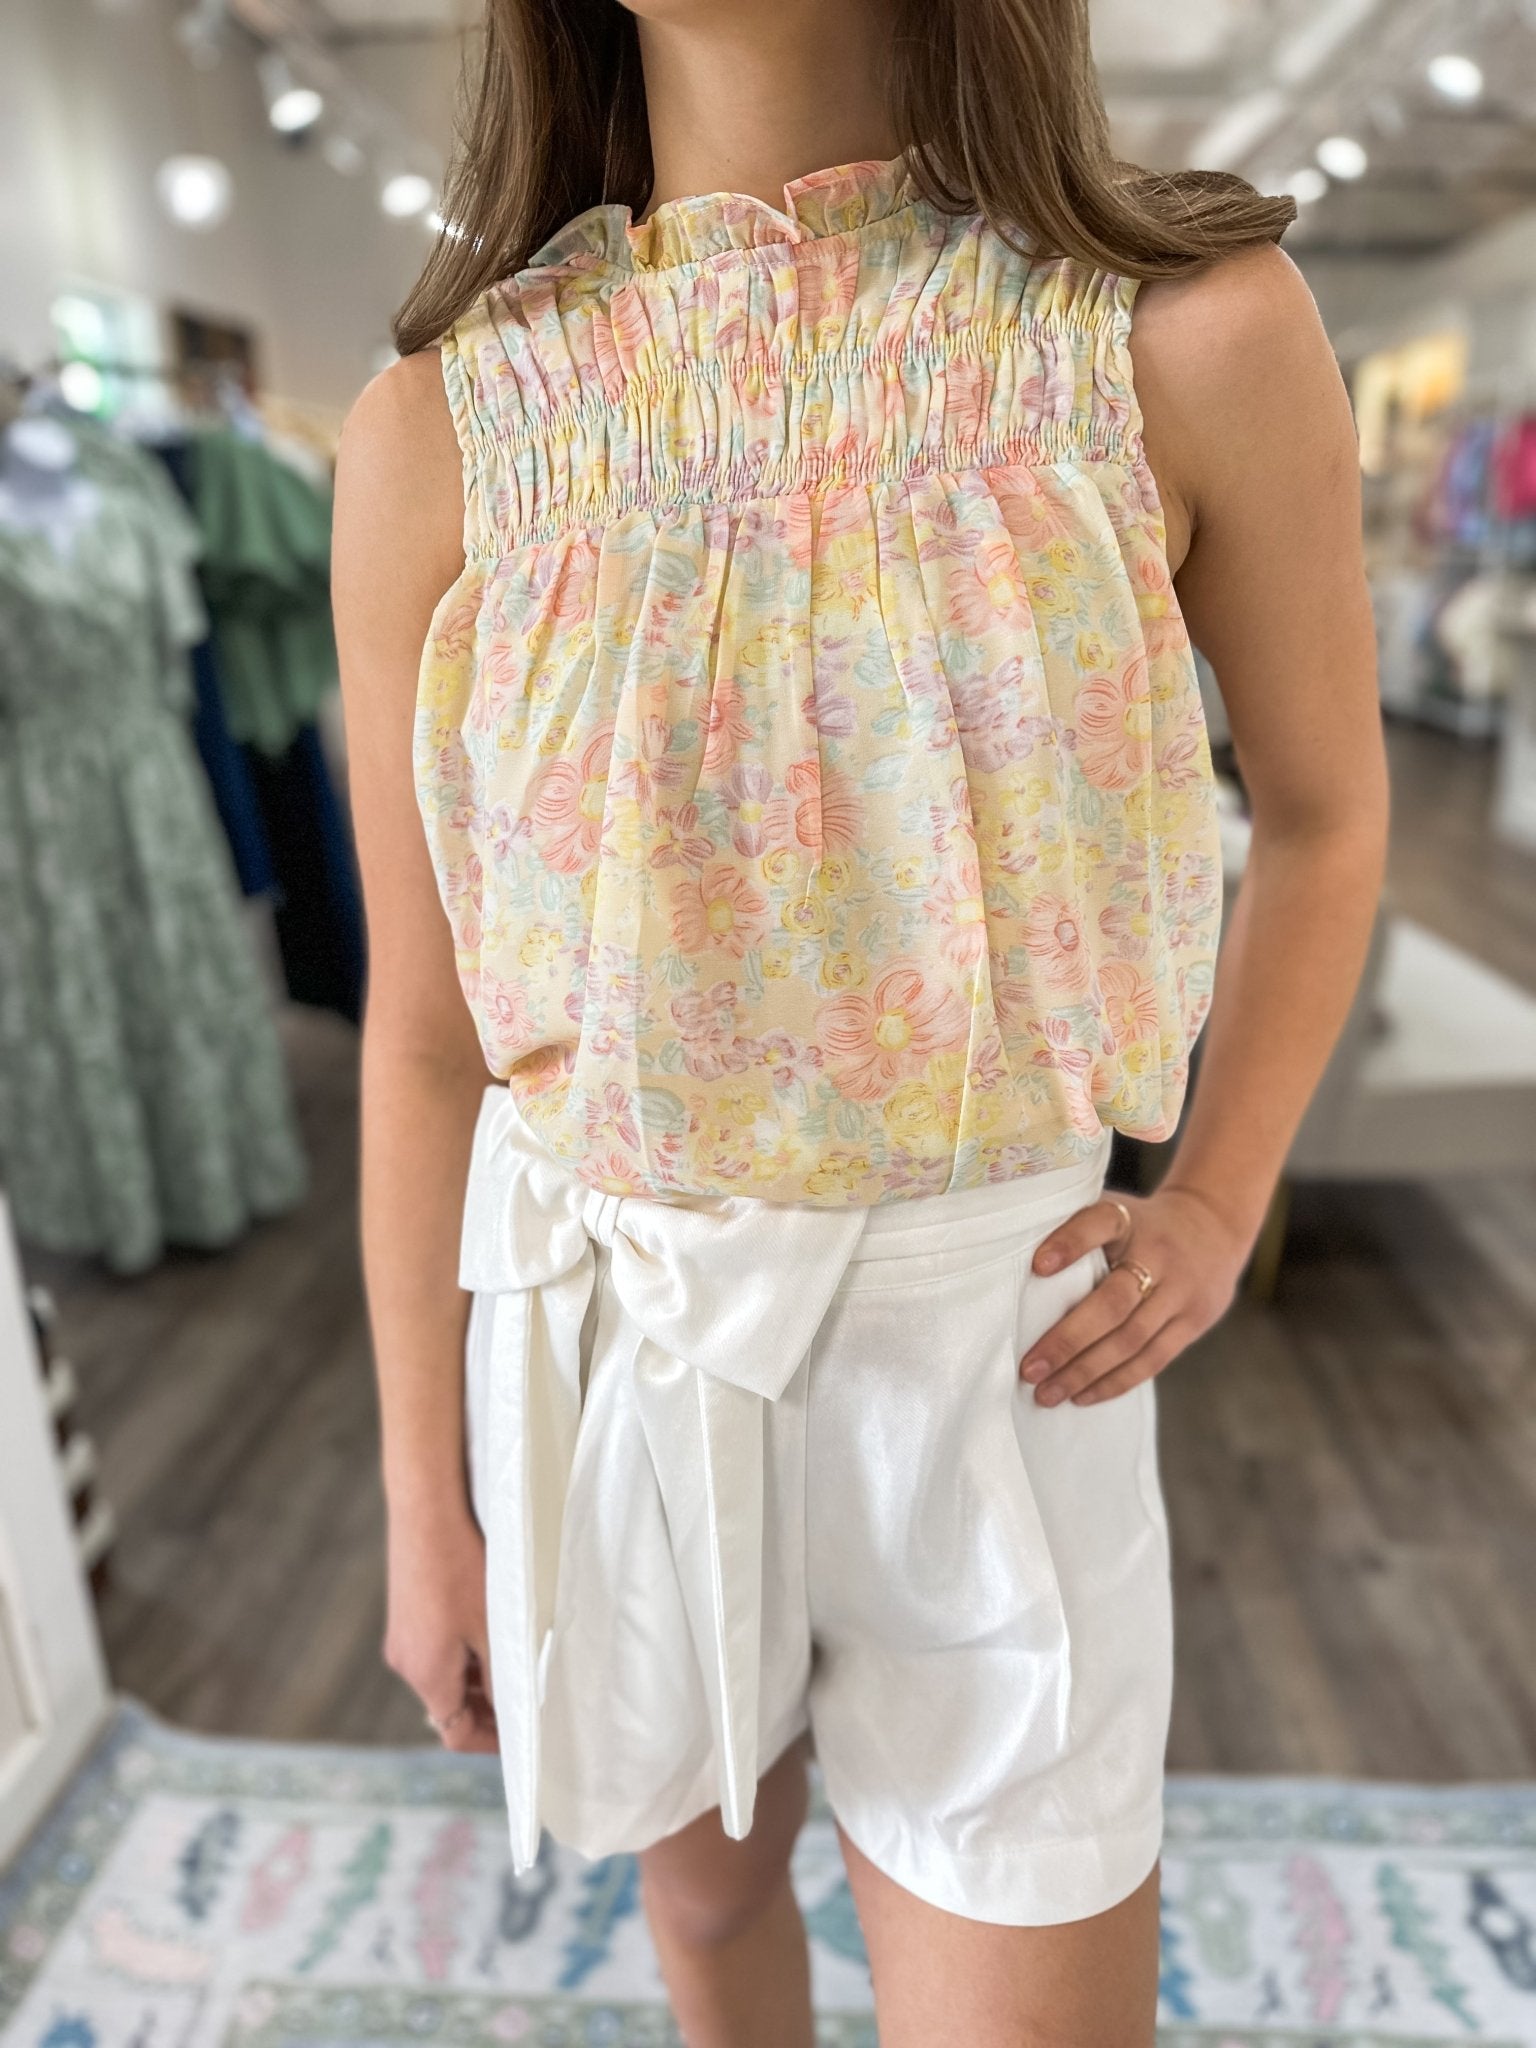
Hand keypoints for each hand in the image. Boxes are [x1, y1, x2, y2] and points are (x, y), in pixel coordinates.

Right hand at [384, 1502, 498, 1752]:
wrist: (425, 1508)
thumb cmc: (461, 1567)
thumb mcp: (492, 1627)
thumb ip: (500, 1676)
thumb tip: (512, 1712)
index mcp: (426, 1675)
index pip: (455, 1732)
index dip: (490, 1741)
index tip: (521, 1738)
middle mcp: (405, 1662)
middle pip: (449, 1705)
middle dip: (487, 1709)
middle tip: (526, 1701)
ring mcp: (402, 1636)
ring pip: (443, 1676)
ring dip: (476, 1678)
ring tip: (513, 1662)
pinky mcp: (405, 1613)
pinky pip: (435, 1650)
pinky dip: (462, 1654)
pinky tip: (489, 1629)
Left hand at [1019, 1183, 1251, 1406]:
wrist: (1214, 1226)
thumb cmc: (1139, 1225)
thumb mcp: (1114, 1209)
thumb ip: (1073, 1229)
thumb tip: (1009, 1259)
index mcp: (1129, 1219)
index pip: (1100, 1223)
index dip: (1070, 1243)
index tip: (1037, 1266)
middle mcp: (1159, 1254)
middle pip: (1113, 1302)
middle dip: (1068, 1340)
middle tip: (1029, 1370)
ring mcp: (1181, 1291)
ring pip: (1131, 1339)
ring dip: (1086, 1372)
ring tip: (1047, 1393)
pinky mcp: (1194, 1321)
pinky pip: (1153, 1359)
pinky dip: (1115, 1381)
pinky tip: (1083, 1396)